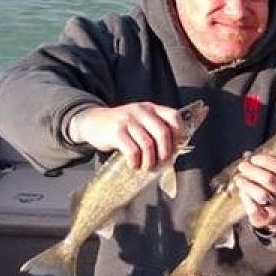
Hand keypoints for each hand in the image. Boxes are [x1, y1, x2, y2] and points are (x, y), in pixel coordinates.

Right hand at [68, 102, 183, 173]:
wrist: (92, 122)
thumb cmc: (123, 127)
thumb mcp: (141, 121)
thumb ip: (158, 128)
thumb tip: (182, 142)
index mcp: (151, 108)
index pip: (174, 117)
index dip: (179, 134)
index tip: (175, 148)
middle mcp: (141, 111)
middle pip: (162, 133)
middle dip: (165, 153)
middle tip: (161, 162)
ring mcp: (128, 120)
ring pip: (148, 145)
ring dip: (150, 161)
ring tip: (146, 167)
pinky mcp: (116, 132)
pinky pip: (132, 151)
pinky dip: (135, 162)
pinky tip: (133, 165)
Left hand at [235, 151, 275, 229]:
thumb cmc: (271, 190)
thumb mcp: (273, 176)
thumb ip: (261, 165)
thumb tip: (246, 154)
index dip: (266, 160)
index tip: (253, 159)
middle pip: (269, 179)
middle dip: (252, 171)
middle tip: (242, 166)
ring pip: (261, 194)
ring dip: (247, 184)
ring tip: (238, 179)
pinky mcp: (266, 218)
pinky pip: (254, 208)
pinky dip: (245, 198)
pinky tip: (242, 192)